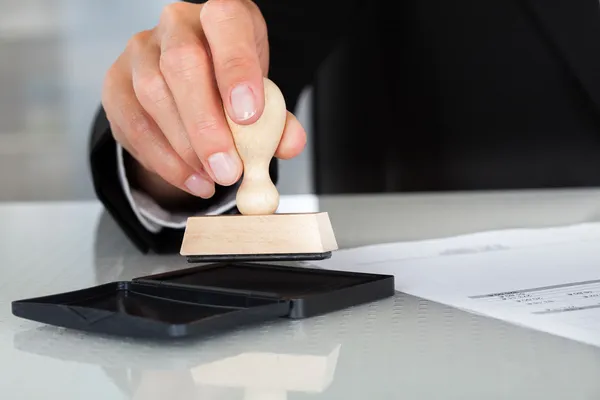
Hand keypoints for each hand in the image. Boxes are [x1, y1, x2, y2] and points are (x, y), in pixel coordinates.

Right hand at [101, 0, 305, 201]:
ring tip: (213, 179)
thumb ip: (279, 120)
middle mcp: (176, 25)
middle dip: (206, 126)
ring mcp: (140, 51)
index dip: (237, 68)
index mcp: (221, 16)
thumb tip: (289, 144)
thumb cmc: (231, 85)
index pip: (226, 23)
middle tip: (227, 169)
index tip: (249, 116)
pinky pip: (132, 123)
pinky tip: (190, 178)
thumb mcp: (262, 95)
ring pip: (153, 95)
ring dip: (185, 149)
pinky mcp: (115, 82)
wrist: (192, 84)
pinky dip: (163, 160)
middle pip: (183, 65)